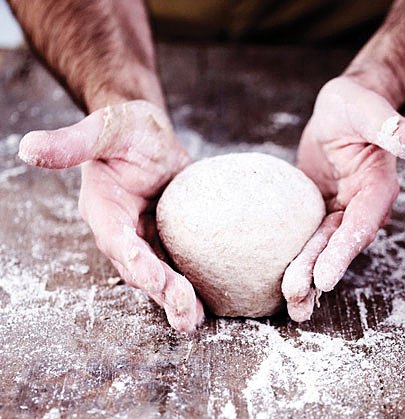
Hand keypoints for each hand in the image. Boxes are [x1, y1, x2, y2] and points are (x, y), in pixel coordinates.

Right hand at [18, 100, 203, 331]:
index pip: (114, 238)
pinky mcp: (168, 237)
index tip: (149, 276)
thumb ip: (72, 142)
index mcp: (103, 208)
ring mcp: (147, 236)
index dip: (130, 257)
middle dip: (159, 288)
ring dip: (174, 298)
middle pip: (138, 266)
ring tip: (191, 319)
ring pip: (158, 273)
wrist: (150, 137)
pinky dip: (189, 284)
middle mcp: (123, 230)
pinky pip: (176, 264)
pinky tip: (204, 304)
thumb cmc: (126, 130)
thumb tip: (28, 148)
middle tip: (182, 308)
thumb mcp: (104, 130)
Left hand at [282, 76, 404, 321]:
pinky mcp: (319, 209)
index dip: (343, 252)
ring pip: (321, 247)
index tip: (324, 279)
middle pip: (337, 246)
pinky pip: (306, 234)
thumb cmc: (356, 105)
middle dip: (317, 275)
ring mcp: (338, 210)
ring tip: (292, 305)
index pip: (359, 225)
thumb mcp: (370, 110)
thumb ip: (393, 128)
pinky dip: (296, 255)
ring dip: (306, 275)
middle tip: (297, 304)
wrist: (340, 111)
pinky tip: (280, 277)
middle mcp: (359, 206)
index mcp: (376, 188)